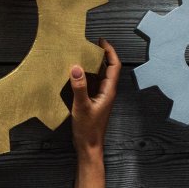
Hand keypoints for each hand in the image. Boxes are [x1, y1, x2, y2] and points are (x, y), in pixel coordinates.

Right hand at [70, 39, 120, 187]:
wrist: (88, 147)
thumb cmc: (88, 129)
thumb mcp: (82, 107)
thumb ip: (79, 87)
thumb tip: (76, 67)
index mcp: (108, 91)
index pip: (114, 66)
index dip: (109, 51)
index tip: (100, 40)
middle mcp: (106, 91)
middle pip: (107, 68)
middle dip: (100, 54)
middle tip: (88, 44)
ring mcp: (100, 96)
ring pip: (99, 75)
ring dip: (92, 64)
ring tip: (79, 54)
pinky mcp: (93, 100)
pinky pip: (91, 82)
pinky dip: (85, 74)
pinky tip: (74, 72)